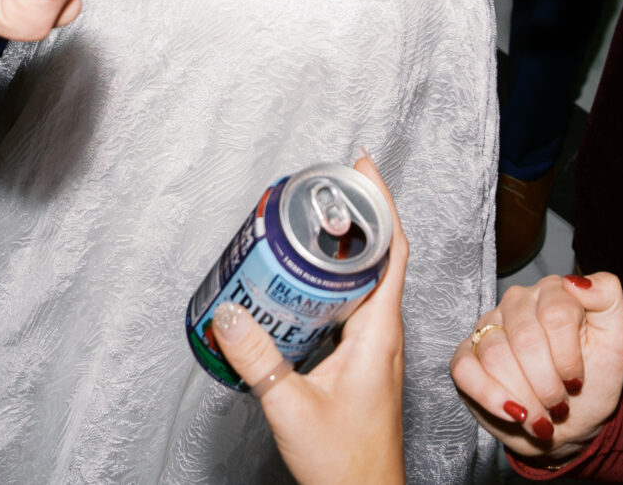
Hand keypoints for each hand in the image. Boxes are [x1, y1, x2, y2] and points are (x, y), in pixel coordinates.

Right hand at [211, 154, 409, 484]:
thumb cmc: (343, 463)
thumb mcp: (289, 406)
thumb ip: (258, 359)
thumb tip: (229, 313)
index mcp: (379, 333)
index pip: (393, 250)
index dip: (382, 204)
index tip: (361, 167)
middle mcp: (384, 335)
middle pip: (380, 259)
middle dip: (355, 219)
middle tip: (321, 192)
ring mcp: (376, 351)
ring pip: (365, 286)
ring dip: (343, 254)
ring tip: (308, 230)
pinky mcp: (363, 367)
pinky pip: (352, 312)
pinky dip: (332, 289)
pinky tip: (301, 292)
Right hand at [451, 271, 622, 461]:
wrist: (572, 419)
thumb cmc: (594, 377)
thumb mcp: (616, 340)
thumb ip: (607, 297)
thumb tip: (576, 281)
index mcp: (554, 291)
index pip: (556, 315)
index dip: (568, 358)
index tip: (577, 381)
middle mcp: (517, 301)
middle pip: (526, 339)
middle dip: (546, 384)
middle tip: (559, 404)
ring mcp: (489, 326)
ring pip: (495, 355)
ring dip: (523, 396)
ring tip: (540, 412)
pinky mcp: (468, 354)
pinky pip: (465, 369)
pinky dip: (489, 396)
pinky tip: (512, 412)